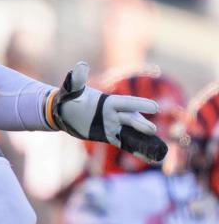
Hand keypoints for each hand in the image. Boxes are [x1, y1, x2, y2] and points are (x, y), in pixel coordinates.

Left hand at [50, 62, 166, 162]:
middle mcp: (114, 114)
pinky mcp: (110, 136)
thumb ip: (77, 80)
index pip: (126, 103)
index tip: (154, 107)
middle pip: (131, 120)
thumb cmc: (69, 97)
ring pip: (132, 134)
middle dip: (141, 125)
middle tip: (152, 130)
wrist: (64, 111)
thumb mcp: (72, 89)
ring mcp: (113, 126)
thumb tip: (80, 66)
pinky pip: (125, 144)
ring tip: (160, 149)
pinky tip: (150, 158)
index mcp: (108, 102)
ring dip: (145, 141)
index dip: (139, 105)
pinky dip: (137, 150)